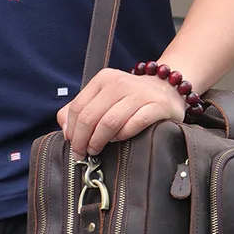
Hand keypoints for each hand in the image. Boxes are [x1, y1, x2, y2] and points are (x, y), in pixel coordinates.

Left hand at [58, 68, 186, 159]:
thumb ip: (80, 110)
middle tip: (82, 154)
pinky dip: (122, 136)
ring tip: (97, 150)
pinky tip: (118, 140)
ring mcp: (139, 93)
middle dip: (82, 140)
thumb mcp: (103, 97)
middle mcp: (120, 82)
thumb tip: (66, 130)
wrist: (167, 90)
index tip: (72, 145)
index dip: (71, 130)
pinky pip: (134, 124)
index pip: (77, 107)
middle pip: (90, 116)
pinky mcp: (156, 106)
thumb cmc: (130, 99)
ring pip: (109, 122)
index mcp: (103, 79)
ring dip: (99, 141)